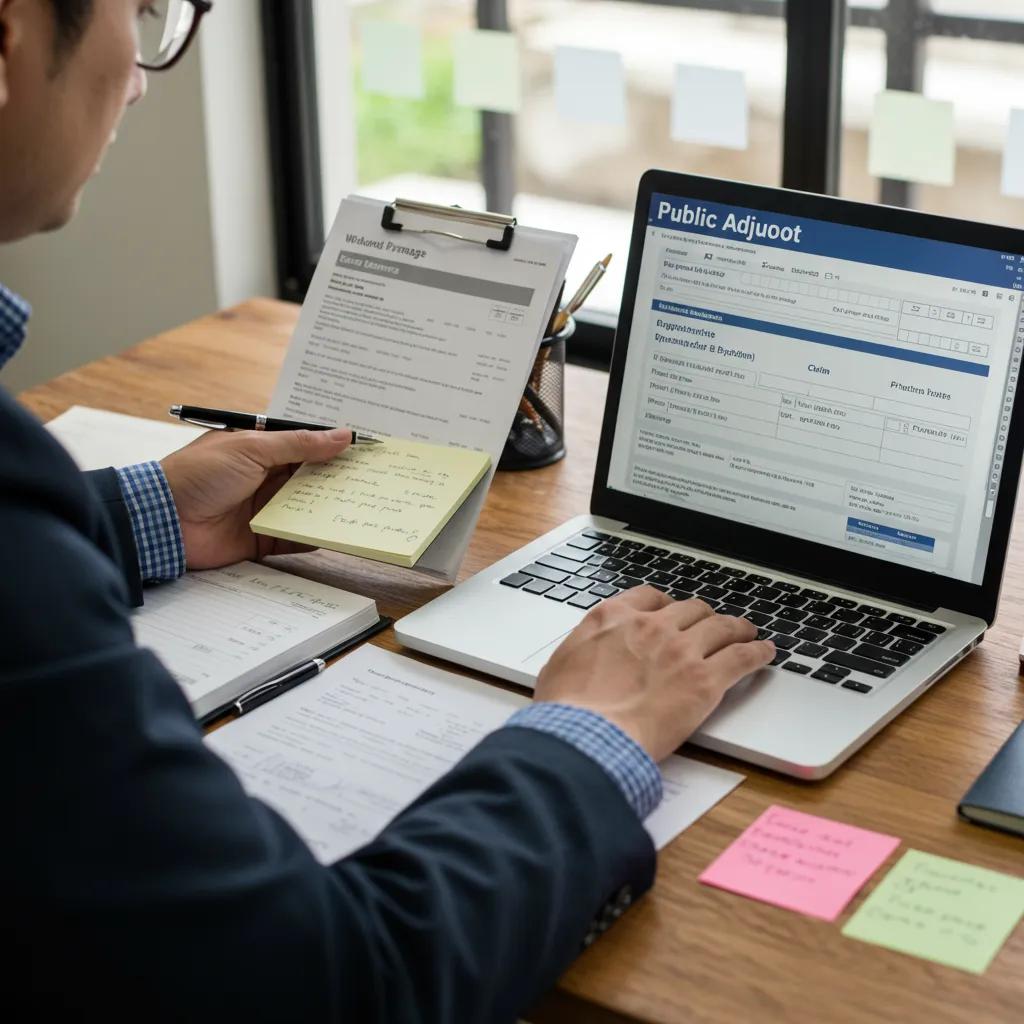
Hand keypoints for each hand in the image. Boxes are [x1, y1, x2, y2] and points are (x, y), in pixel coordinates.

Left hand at [160, 427, 351, 569]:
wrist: (161, 520)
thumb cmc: (199, 474)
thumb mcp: (252, 448)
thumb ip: (299, 444)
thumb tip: (341, 435)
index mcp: (261, 449)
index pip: (306, 445)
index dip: (335, 447)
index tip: (367, 449)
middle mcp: (265, 477)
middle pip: (311, 477)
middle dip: (339, 478)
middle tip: (374, 479)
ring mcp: (264, 509)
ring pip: (307, 507)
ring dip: (331, 507)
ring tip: (365, 505)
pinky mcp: (262, 539)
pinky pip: (295, 537)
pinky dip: (315, 537)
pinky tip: (339, 534)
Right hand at [534, 587, 773, 761]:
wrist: (586, 737)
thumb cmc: (567, 710)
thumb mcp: (560, 665)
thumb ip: (581, 650)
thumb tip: (582, 658)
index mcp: (613, 618)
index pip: (649, 598)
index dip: (666, 606)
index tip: (671, 613)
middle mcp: (650, 627)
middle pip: (690, 609)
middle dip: (703, 616)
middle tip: (711, 626)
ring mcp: (681, 650)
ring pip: (721, 627)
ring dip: (737, 628)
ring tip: (746, 633)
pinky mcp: (705, 680)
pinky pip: (742, 657)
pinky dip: (757, 652)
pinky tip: (765, 653)